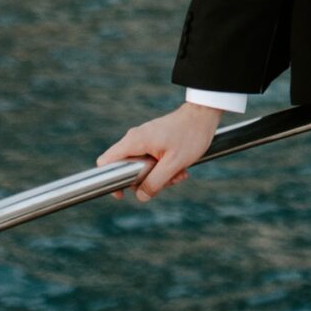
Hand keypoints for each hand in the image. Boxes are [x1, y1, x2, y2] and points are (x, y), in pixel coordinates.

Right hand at [95, 103, 219, 202]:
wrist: (204, 114)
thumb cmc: (190, 135)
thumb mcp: (173, 164)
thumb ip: (154, 182)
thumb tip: (140, 196)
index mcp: (134, 141)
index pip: (106, 162)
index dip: (109, 180)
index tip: (123, 192)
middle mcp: (135, 138)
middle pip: (127, 169)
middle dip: (146, 180)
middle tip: (167, 181)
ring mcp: (144, 139)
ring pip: (142, 167)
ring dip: (160, 175)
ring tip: (179, 173)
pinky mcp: (154, 140)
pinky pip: (152, 160)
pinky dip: (164, 167)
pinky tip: (181, 168)